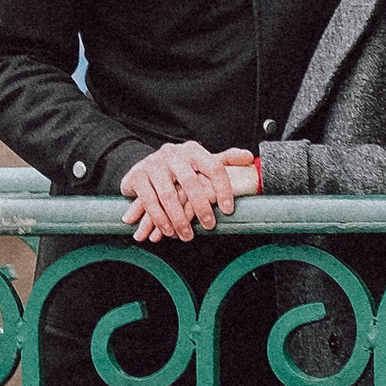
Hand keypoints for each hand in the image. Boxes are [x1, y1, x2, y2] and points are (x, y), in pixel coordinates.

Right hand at [123, 140, 240, 245]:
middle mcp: (173, 154)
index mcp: (193, 150)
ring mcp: (154, 164)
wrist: (143, 164)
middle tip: (209, 226)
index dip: (223, 189)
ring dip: (178, 219)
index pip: (214, 167)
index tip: (229, 209)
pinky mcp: (137, 176)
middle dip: (201, 207)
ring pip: (168, 195)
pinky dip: (158, 219)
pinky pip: (149, 201)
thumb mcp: (201, 161)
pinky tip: (166, 231)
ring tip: (186, 235)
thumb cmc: (180, 168)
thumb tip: (249, 158)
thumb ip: (225, 159)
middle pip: (191, 182)